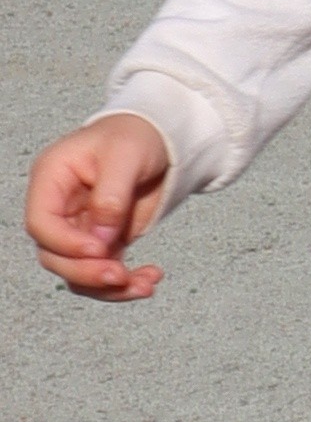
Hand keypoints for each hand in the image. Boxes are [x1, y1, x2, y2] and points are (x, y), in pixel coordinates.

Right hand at [27, 116, 173, 304]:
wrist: (159, 138)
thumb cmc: (135, 135)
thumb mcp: (125, 155)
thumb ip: (111, 196)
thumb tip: (102, 240)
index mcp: (52, 178)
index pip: (41, 223)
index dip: (65, 243)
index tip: (99, 249)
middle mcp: (59, 207)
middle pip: (54, 255)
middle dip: (86, 272)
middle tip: (119, 276)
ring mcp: (79, 228)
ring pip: (76, 272)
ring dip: (107, 287)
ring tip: (144, 285)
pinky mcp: (102, 241)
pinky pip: (101, 272)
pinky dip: (123, 284)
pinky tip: (149, 279)